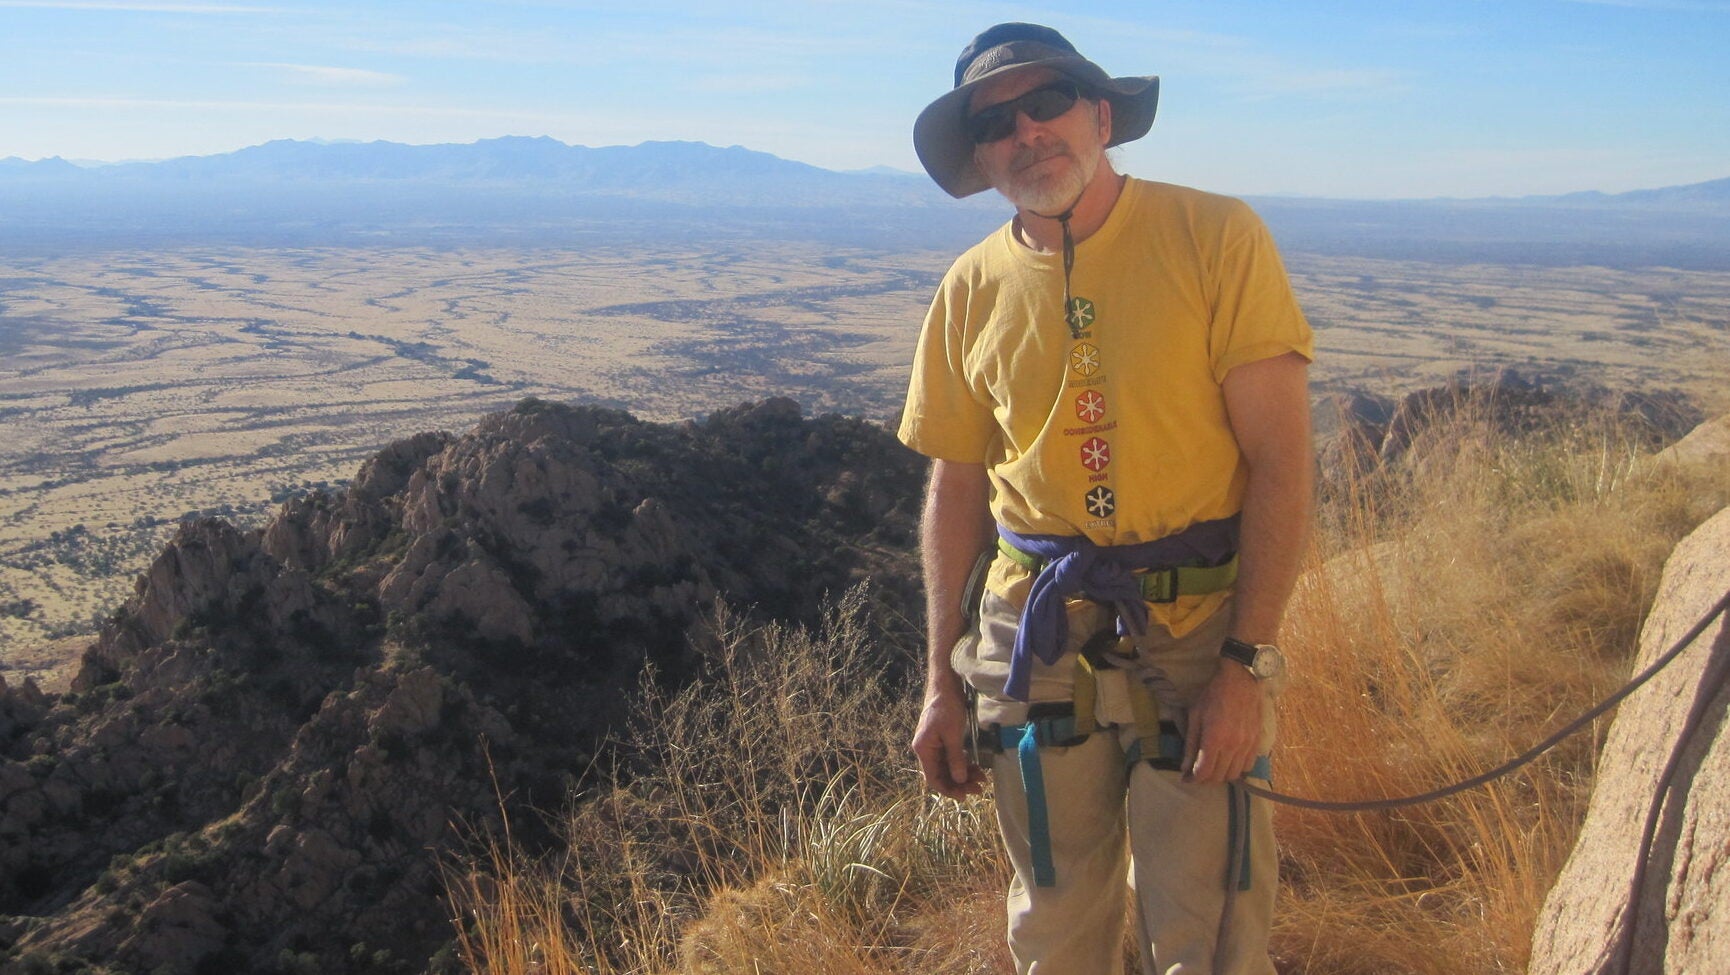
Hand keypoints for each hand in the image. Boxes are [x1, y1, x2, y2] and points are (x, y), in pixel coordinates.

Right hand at [911, 686, 984, 798]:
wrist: (945, 683)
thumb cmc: (947, 706)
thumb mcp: (953, 734)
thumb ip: (955, 758)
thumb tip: (959, 780)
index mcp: (924, 749)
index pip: (933, 779)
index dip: (949, 790)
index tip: (965, 796)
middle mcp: (926, 749)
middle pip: (942, 774)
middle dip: (960, 783)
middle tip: (979, 788)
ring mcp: (935, 744)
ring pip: (948, 767)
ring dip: (964, 774)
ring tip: (982, 778)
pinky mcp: (943, 738)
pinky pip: (952, 757)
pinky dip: (963, 764)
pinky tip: (976, 767)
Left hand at [1183, 664, 1263, 784]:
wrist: (1241, 681)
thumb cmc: (1213, 695)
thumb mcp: (1195, 716)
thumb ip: (1191, 744)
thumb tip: (1185, 767)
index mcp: (1214, 739)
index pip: (1203, 772)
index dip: (1192, 779)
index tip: (1186, 778)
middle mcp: (1232, 746)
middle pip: (1218, 777)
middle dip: (1205, 779)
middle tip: (1197, 772)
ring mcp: (1247, 746)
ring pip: (1234, 774)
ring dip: (1221, 775)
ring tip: (1213, 767)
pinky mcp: (1256, 742)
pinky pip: (1248, 766)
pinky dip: (1237, 769)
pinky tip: (1229, 761)